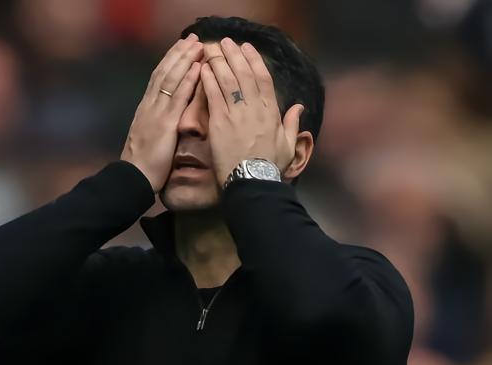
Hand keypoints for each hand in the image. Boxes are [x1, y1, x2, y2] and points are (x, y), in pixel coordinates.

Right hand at [120, 34, 202, 192]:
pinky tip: (196, 68)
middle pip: (164, 73)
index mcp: (146, 108)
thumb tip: (166, 117)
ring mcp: (156, 112)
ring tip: (196, 45)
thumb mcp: (149, 137)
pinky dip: (187, 81)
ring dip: (184, 60)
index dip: (170, 62)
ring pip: (170, 79)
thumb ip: (157, 124)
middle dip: (178, 54)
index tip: (181, 48)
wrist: (132, 177)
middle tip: (192, 38)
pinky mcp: (164, 123)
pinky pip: (178, 98)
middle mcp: (149, 105)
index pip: (158, 78)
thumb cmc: (142, 164)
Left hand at [200, 38, 303, 185]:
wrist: (251, 182)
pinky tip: (203, 69)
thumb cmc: (270, 167)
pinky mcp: (219, 122)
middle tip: (226, 42)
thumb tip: (300, 106)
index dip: (255, 61)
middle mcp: (254, 108)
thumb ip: (293, 124)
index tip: (248, 49)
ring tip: (213, 50)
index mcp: (272, 112)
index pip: (263, 79)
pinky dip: (208, 80)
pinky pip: (213, 95)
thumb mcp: (288, 145)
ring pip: (228, 80)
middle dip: (235, 55)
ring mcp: (236, 114)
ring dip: (220, 62)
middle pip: (244, 74)